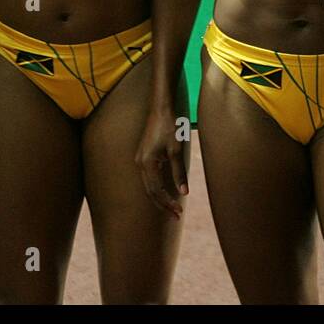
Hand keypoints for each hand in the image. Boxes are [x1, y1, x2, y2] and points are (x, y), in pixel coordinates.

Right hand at [135, 101, 188, 217]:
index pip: (156, 191)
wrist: (161, 108)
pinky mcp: (143, 156)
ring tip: (172, 207)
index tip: (178, 212)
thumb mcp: (177, 150)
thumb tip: (183, 193)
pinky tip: (166, 191)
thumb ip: (179, 172)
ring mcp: (140, 159)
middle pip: (150, 191)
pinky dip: (156, 187)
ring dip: (159, 197)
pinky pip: (149, 177)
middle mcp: (139, 163)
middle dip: (163, 204)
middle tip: (176, 215)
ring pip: (148, 185)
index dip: (167, 204)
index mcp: (147, 163)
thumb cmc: (170, 126)